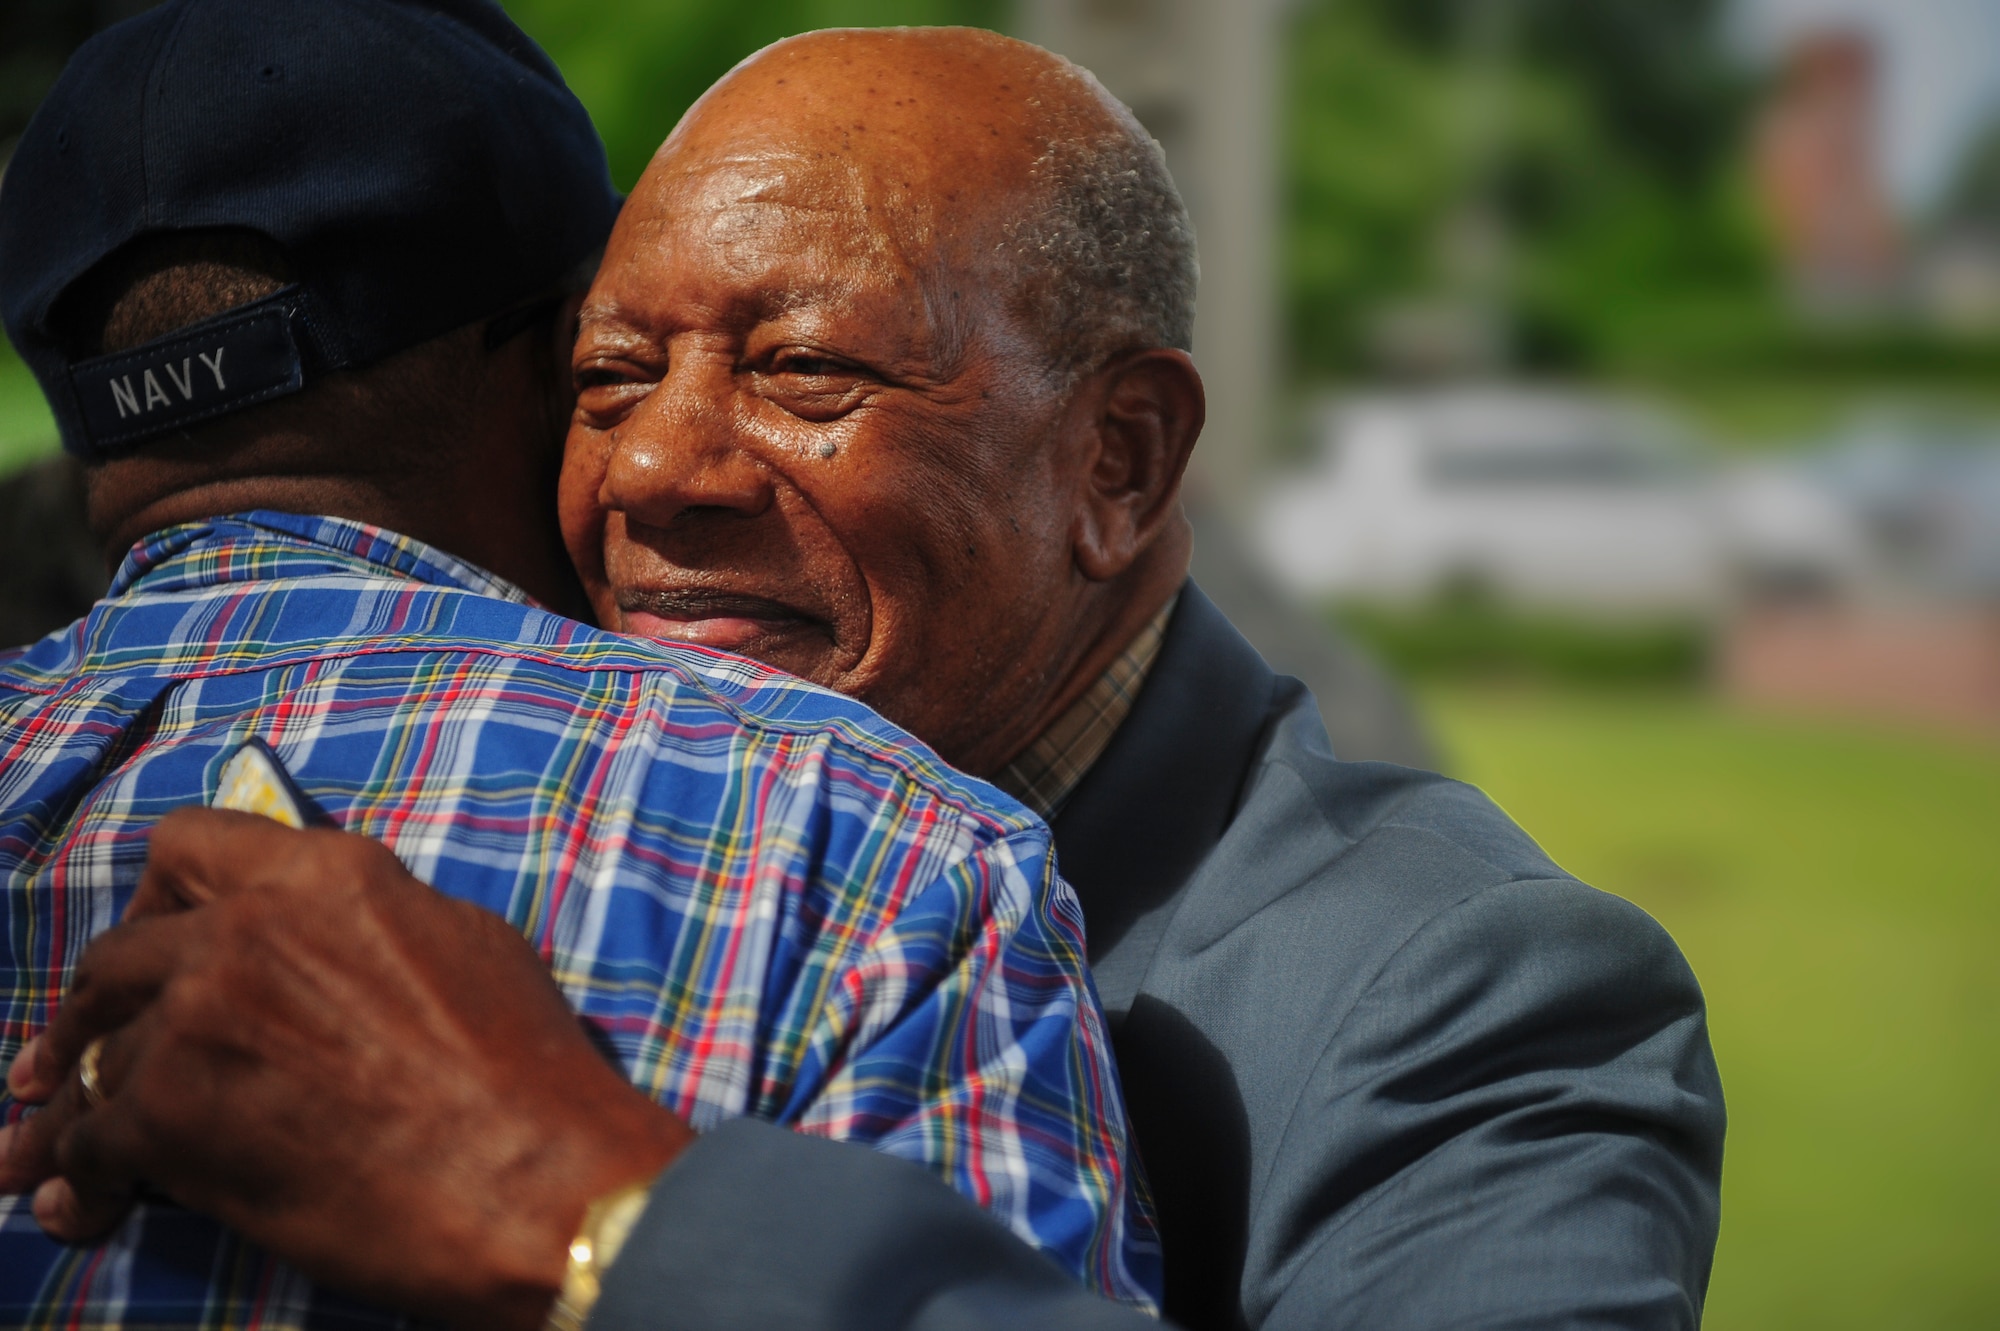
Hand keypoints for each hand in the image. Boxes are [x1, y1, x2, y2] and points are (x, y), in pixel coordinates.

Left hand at [0, 808, 690, 1329]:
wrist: (540, 1179)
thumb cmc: (528, 1075)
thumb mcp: (464, 945)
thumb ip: (367, 923)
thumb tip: (324, 941)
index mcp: (327, 875)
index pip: (187, 845)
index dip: (159, 900)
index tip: (157, 946)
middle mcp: (249, 929)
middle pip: (118, 953)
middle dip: (98, 1010)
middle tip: (90, 1052)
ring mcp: (202, 1018)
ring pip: (98, 1053)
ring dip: (88, 1103)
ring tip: (64, 1151)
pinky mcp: (172, 1115)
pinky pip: (89, 1140)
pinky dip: (85, 1176)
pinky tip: (90, 1202)